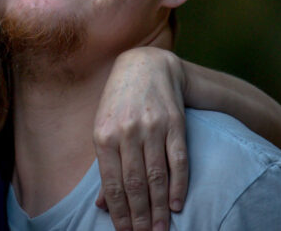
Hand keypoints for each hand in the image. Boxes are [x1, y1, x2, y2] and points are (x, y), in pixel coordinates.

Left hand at [93, 47, 188, 230]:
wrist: (145, 66)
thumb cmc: (119, 102)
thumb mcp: (103, 129)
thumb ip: (104, 166)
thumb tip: (101, 205)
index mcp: (104, 135)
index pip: (113, 184)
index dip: (120, 213)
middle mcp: (128, 132)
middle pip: (135, 184)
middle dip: (141, 216)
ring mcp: (153, 127)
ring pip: (157, 176)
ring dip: (160, 207)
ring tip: (161, 229)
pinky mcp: (175, 123)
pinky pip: (178, 160)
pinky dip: (179, 185)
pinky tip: (177, 205)